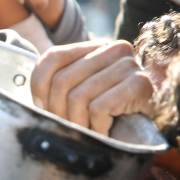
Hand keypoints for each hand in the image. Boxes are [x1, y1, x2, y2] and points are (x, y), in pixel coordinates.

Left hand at [30, 40, 154, 135]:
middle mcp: (113, 48)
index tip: (43, 108)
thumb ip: (54, 86)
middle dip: (58, 113)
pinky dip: (96, 128)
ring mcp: (129, 64)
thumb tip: (31, 102)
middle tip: (68, 128)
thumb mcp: (77, 95)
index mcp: (93, 47)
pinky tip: (104, 132)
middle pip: (62, 81)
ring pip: (79, 97)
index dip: (38, 88)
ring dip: (78, 124)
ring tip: (87, 132)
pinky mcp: (139, 84)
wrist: (147, 130)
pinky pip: (99, 108)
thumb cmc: (106, 114)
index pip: (51, 58)